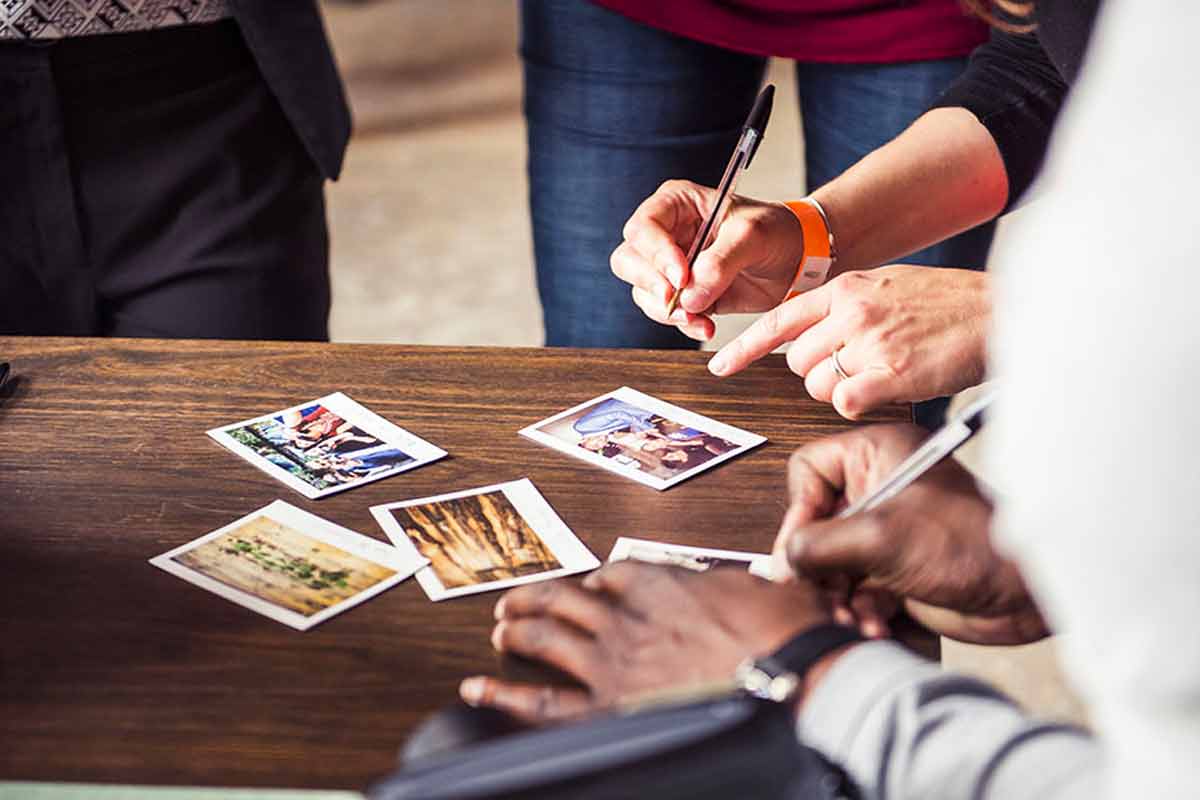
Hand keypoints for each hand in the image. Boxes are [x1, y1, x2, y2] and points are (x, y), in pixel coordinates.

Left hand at [458, 562, 833, 723]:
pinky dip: (503, 693)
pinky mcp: (608, 707)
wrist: (792, 680)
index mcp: (666, 584)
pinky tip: (477, 689)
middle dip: (538, 596)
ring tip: (500, 628)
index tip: (590, 583)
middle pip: (566, 598)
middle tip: (518, 599)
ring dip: (517, 628)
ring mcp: (613, 662)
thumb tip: (750, 588)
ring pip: (545, 636)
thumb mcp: (768, 592)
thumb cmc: (788, 637)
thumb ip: (741, 590)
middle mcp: (629, 618)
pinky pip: (542, 701)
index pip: (617, 573)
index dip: (598, 578)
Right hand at [610, 180, 804, 341]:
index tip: (682, 276)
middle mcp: (666, 234)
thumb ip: (721, 261)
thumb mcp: (754, 235)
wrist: (799, 259)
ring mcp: (670, 267)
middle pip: (629, 260)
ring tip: (700, 318)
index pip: (644, 227)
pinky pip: (666, 313)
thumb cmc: (777, 231)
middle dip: (651, 284)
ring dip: (668, 311)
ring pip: (643, 292)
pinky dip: (684, 323)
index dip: (656, 254)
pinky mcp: (683, 294)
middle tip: (677, 299)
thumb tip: (690, 296)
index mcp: (677, 204)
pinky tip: (707, 326)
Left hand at [708, 265, 990, 418]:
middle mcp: (850, 312)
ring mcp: (869, 341)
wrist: (1001, 311)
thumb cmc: (951, 305)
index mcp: (846, 288)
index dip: (745, 347)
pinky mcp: (890, 373)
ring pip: (818, 386)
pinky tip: (889, 388)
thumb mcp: (889, 288)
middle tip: (860, 368)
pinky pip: (846, 402)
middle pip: (798, 362)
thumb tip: (815, 338)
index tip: (719, 367)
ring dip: (842, 391)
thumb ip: (847, 308)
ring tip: (883, 374)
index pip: (779, 319)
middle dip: (820, 374)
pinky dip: (861, 404)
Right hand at [773, 423, 1048, 644]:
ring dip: (835, 591)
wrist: (1026, 594)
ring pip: (832, 558)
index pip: (810, 469)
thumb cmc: (972, 545)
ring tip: (845, 613)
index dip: (800, 509)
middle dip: (815, 562)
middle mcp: (880, 487)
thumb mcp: (881, 537)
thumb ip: (818, 545)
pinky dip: (859, 607)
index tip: (800, 547)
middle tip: (815, 589)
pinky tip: (873, 622)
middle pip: (815, 520)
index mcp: (878, 455)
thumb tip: (782, 561)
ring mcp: (887, 529)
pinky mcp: (896, 566)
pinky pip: (856, 585)